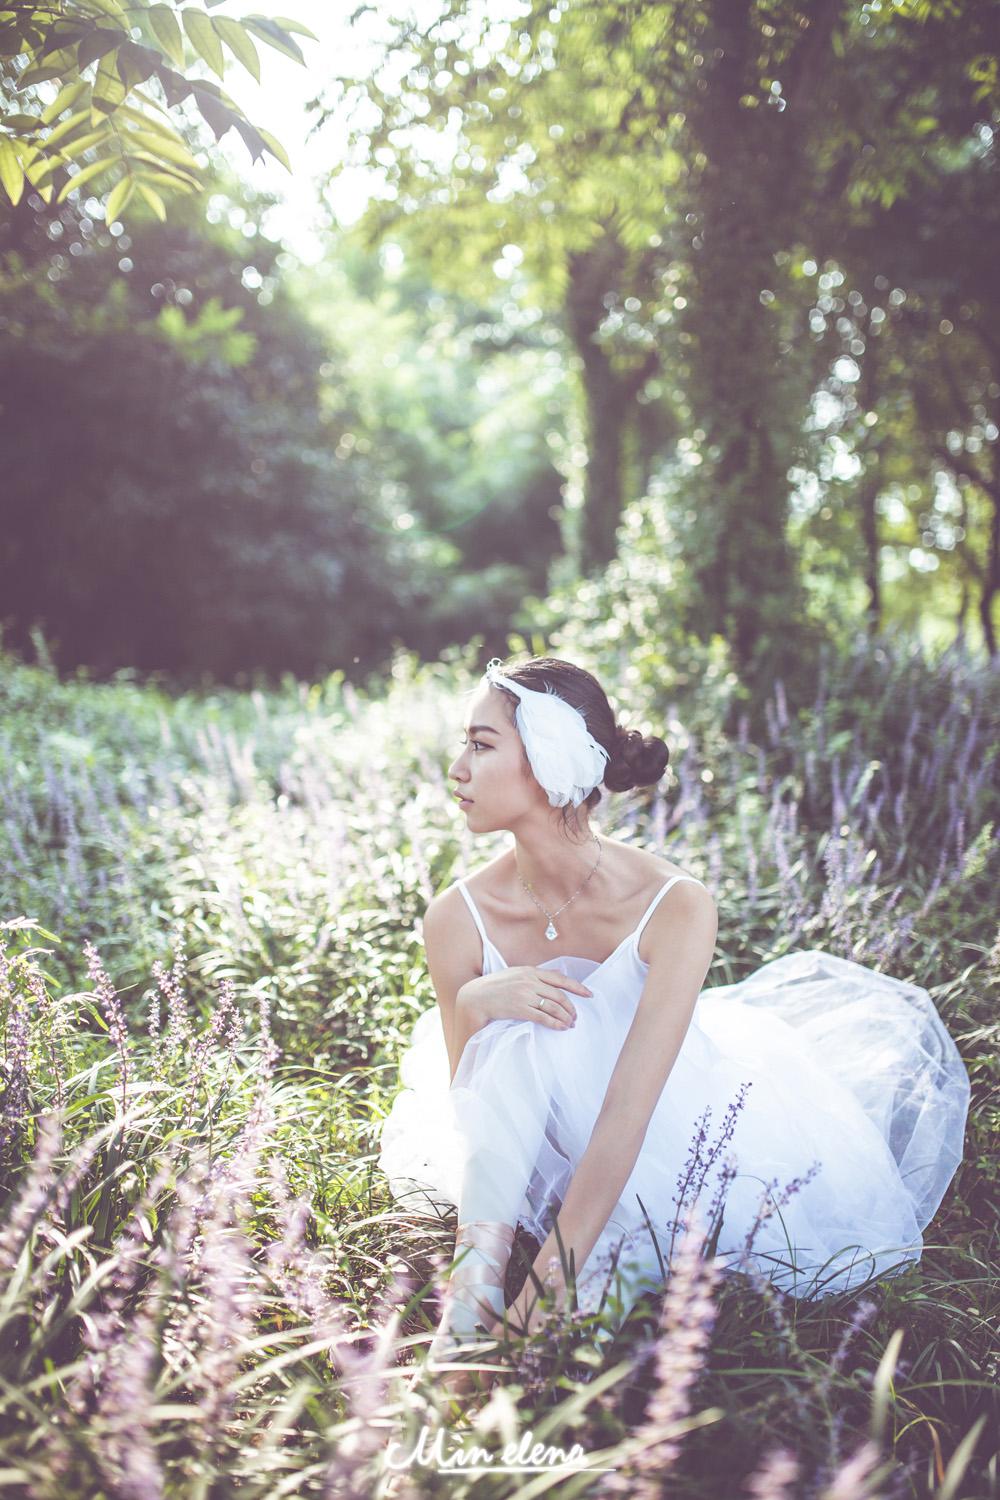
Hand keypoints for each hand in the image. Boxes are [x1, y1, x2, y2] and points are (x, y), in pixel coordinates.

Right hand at [460, 967, 592, 1032]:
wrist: (475, 997)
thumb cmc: (495, 987)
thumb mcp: (515, 974)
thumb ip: (535, 976)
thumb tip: (556, 976)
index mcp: (530, 971)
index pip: (560, 978)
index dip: (577, 987)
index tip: (589, 994)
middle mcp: (530, 981)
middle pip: (560, 995)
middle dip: (572, 1007)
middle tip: (576, 1017)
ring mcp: (525, 994)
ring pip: (554, 1007)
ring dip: (565, 1017)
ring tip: (570, 1025)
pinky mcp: (520, 1008)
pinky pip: (543, 1017)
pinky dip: (555, 1023)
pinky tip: (561, 1028)